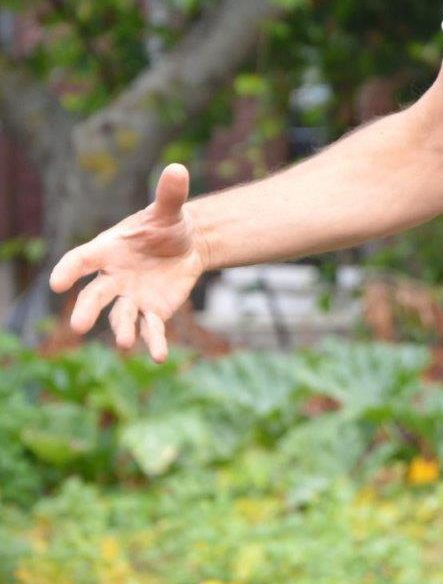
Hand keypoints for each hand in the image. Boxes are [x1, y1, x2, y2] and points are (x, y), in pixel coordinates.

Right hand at [49, 164, 206, 361]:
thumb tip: (178, 169)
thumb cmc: (167, 225)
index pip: (82, 260)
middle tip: (78, 326)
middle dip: (88, 310)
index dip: (69, 270)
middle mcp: (114, 277)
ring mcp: (132, 297)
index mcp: (108, 250)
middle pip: (96, 295)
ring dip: (122, 330)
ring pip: (121, 316)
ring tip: (125, 344)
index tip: (56, 283)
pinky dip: (155, 343)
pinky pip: (152, 329)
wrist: (187, 244)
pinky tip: (161, 357)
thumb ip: (170, 194)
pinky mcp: (153, 311)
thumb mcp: (170, 210)